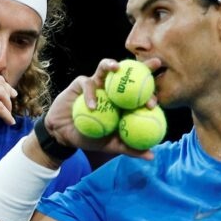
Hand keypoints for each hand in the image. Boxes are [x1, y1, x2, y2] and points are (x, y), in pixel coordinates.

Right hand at [45, 57, 161, 158]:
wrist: (64, 136)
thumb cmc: (90, 138)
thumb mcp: (111, 145)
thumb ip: (130, 149)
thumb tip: (151, 156)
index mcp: (123, 102)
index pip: (141, 93)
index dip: (151, 94)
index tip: (154, 104)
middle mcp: (113, 89)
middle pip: (130, 74)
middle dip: (144, 67)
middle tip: (156, 64)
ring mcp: (97, 84)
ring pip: (106, 68)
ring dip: (111, 64)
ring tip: (117, 68)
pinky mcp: (81, 83)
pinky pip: (87, 84)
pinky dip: (90, 94)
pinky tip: (93, 106)